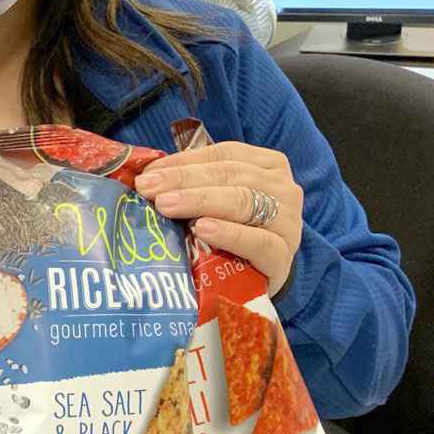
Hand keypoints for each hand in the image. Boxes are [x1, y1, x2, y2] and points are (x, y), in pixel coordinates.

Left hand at [134, 142, 303, 296]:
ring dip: (200, 201)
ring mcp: (287, 222)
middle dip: (184, 180)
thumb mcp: (215, 200)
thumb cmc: (232, 231)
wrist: (259, 278)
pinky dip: (230, 233)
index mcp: (267, 165)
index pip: (223, 155)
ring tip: (166, 205)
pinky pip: (258, 241)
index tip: (149, 173)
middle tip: (148, 189)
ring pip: (243, 202)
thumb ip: (191, 183)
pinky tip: (203, 228)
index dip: (184, 162)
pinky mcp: (283, 256)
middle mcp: (283, 188)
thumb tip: (146, 176)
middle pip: (230, 175)